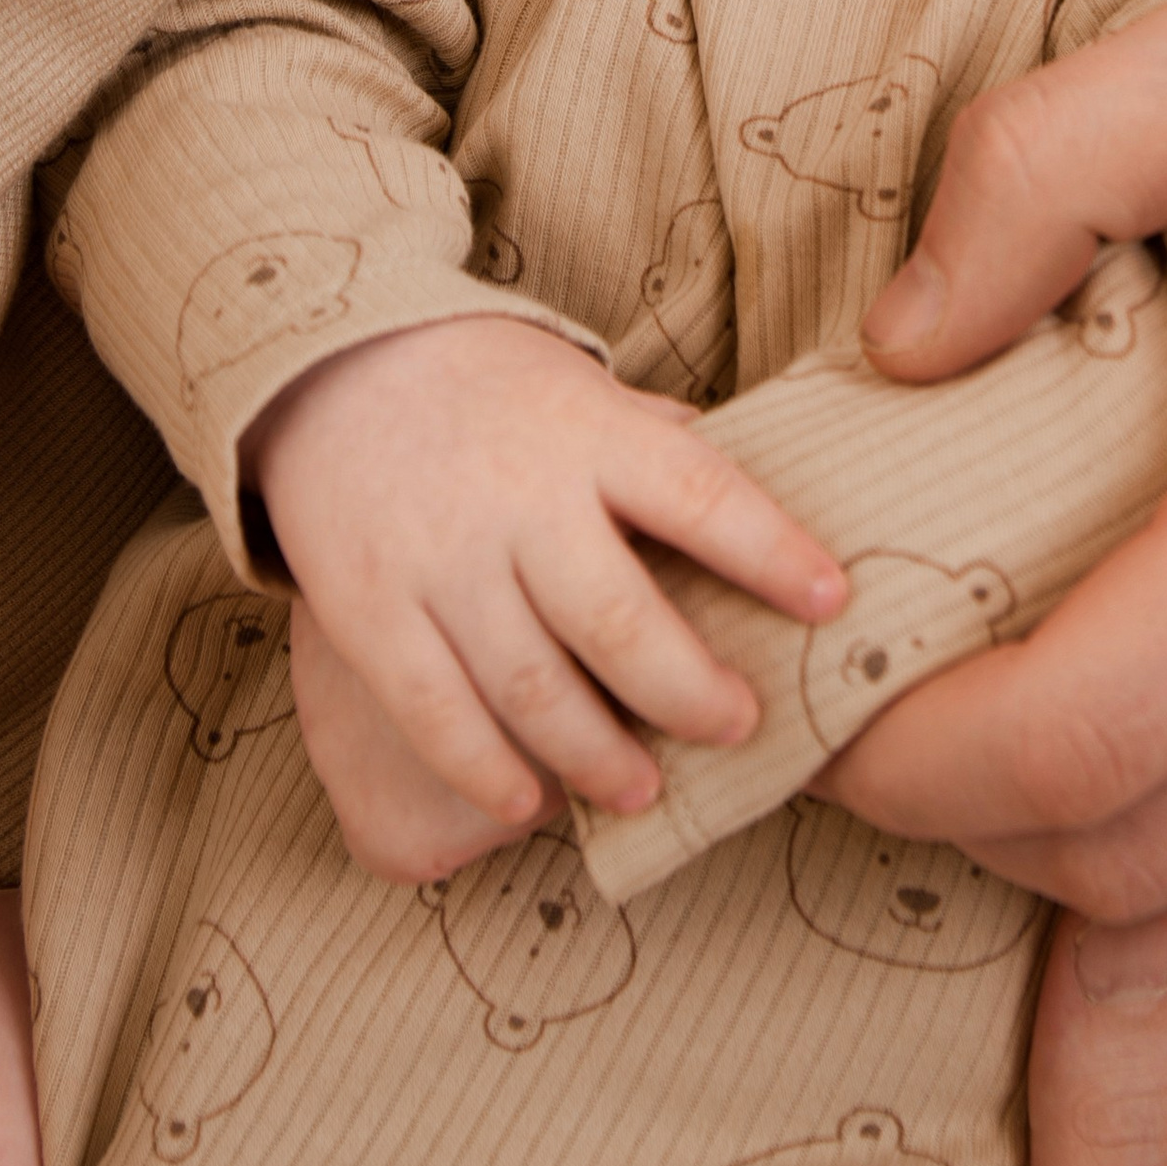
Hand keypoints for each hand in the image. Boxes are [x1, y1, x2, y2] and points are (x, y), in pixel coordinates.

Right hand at [243, 318, 845, 858]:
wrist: (334, 364)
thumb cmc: (489, 386)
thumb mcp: (582, 389)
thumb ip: (657, 448)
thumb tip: (761, 504)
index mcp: (588, 433)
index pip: (700, 495)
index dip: (771, 552)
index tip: (832, 601)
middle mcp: (520, 498)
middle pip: (619, 620)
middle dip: (689, 690)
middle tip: (738, 724)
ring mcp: (442, 558)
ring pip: (533, 686)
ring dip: (599, 755)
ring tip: (643, 787)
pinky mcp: (370, 610)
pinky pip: (436, 713)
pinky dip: (487, 770)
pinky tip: (533, 802)